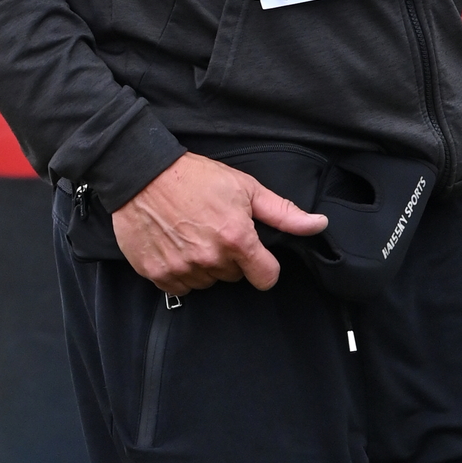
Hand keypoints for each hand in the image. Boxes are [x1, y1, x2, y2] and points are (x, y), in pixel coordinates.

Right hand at [110, 152, 325, 292]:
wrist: (142, 175)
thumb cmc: (196, 177)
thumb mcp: (245, 188)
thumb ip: (284, 213)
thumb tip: (320, 225)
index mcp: (236, 239)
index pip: (266, 278)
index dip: (264, 266)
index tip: (255, 255)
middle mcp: (210, 259)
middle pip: (235, 276)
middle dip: (231, 258)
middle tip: (215, 230)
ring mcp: (182, 269)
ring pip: (208, 282)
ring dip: (205, 265)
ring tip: (193, 235)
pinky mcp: (158, 275)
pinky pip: (181, 287)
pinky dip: (180, 271)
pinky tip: (176, 246)